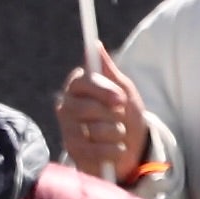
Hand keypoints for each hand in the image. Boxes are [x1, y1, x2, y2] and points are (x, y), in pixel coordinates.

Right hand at [58, 49, 149, 180]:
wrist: (133, 149)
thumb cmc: (125, 115)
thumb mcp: (123, 90)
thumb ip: (109, 70)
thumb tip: (95, 46)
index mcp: (77, 87)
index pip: (83, 82)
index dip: (103, 91)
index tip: (121, 99)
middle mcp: (67, 106)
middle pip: (89, 108)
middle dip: (114, 116)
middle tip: (120, 119)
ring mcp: (68, 130)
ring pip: (97, 131)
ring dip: (117, 134)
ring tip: (118, 135)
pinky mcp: (74, 152)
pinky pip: (98, 151)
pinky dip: (115, 151)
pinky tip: (116, 150)